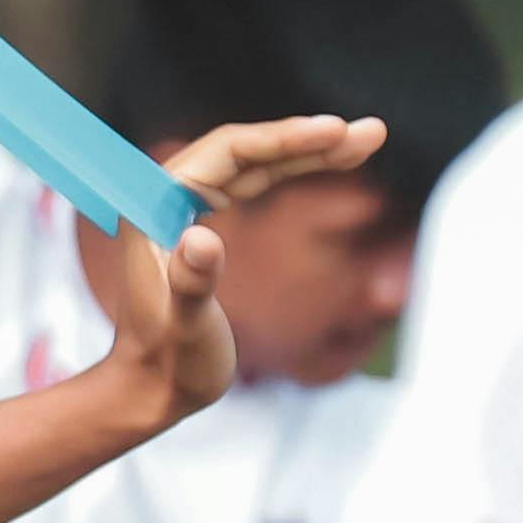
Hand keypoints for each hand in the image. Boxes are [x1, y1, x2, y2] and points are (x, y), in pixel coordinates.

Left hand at [67, 117, 377, 421]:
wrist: (152, 391)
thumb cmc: (168, 364)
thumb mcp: (184, 328)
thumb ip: (191, 286)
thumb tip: (203, 240)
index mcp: (153, 206)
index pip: (229, 152)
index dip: (285, 138)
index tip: (335, 131)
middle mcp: (164, 197)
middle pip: (248, 150)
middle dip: (310, 139)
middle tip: (371, 132)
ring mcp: (183, 208)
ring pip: (255, 164)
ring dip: (310, 151)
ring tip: (368, 139)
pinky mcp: (201, 224)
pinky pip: (253, 183)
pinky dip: (294, 171)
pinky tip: (330, 162)